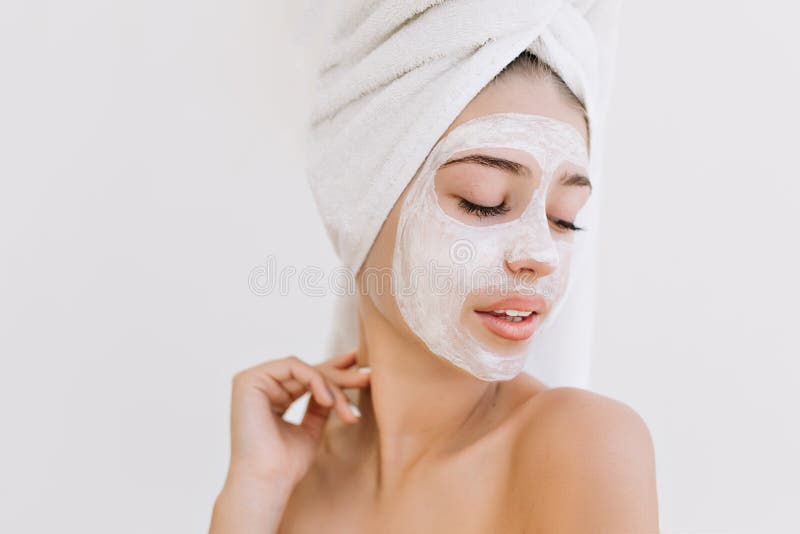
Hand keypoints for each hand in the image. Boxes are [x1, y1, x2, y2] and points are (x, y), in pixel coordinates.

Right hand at [224, 351, 370, 489]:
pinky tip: (329, 401)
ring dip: (332, 386)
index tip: (361, 373)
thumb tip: (337, 385)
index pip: (305, 377)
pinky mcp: (250, 380)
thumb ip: (319, 405)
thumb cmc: (285, 466)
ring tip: (349, 409)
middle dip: (340, 375)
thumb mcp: (311, 428)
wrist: (268, 483)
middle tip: (367, 379)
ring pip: (305, 369)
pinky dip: (316, 380)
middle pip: (307, 371)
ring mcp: (252, 381)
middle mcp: (259, 386)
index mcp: (270, 396)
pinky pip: (293, 367)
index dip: (334, 372)